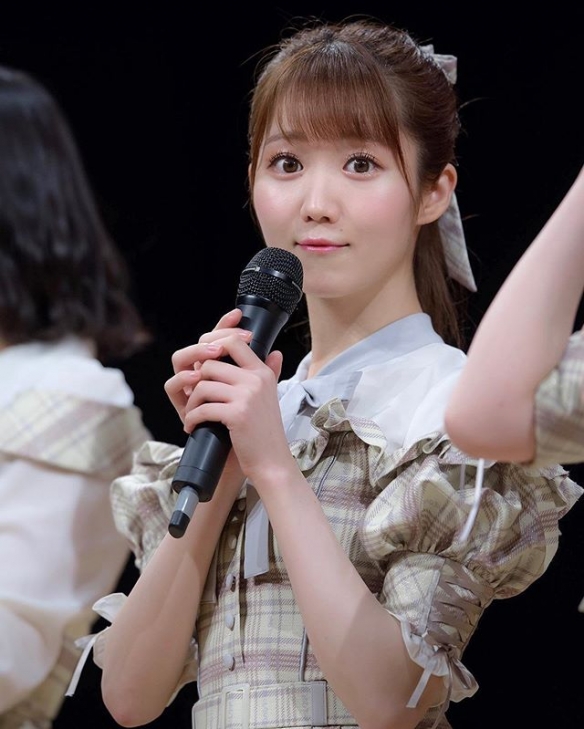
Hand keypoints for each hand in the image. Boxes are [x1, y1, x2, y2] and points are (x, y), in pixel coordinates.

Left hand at [165, 308, 289, 481]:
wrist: (272, 462)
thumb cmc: (266, 432)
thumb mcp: (271, 397)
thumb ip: (271, 372)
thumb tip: (275, 352)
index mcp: (262, 372)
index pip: (233, 342)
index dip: (211, 346)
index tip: (201, 363)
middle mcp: (256, 380)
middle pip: (210, 364)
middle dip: (196, 382)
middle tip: (195, 398)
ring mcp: (247, 396)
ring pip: (202, 385)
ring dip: (192, 402)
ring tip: (194, 415)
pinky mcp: (237, 414)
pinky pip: (203, 408)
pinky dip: (193, 419)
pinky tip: (194, 427)